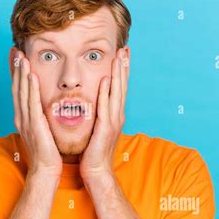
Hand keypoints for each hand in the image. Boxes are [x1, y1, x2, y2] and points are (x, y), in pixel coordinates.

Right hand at [12, 51, 62, 179]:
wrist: (47, 168)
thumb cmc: (48, 150)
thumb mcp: (43, 128)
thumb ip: (41, 114)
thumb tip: (45, 104)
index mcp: (23, 116)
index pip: (18, 90)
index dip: (16, 72)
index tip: (16, 56)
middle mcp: (21, 116)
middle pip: (16, 88)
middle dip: (15, 68)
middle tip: (15, 50)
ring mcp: (26, 121)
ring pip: (22, 92)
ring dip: (21, 74)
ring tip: (21, 57)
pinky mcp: (34, 125)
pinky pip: (32, 103)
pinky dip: (30, 88)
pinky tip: (31, 76)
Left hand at [79, 48, 128, 183]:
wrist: (96, 170)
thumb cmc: (93, 150)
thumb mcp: (97, 127)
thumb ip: (98, 113)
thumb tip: (95, 101)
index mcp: (114, 114)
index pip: (119, 88)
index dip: (121, 71)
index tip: (122, 54)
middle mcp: (117, 115)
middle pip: (122, 86)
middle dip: (123, 66)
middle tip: (125, 48)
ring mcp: (113, 122)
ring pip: (117, 93)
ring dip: (118, 74)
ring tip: (119, 57)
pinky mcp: (105, 129)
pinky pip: (105, 107)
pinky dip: (106, 93)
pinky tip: (106, 80)